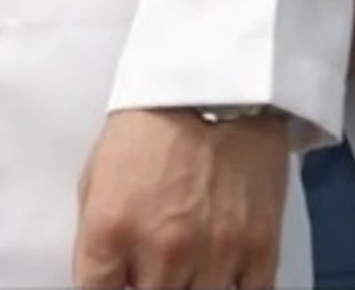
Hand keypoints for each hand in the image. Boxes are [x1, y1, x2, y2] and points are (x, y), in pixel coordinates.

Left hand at [71, 107, 289, 288]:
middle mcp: (161, 249)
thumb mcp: (96, 178)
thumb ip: (96, 242)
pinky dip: (232, 289)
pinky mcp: (259, 248)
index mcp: (111, 230)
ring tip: (186, 265)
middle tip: (154, 267)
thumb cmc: (149, 126)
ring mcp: (213, 253)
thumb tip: (104, 283)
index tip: (118, 282)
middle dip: (147, 288)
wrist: (215, 85)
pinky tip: (220, 272)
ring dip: (189, 287)